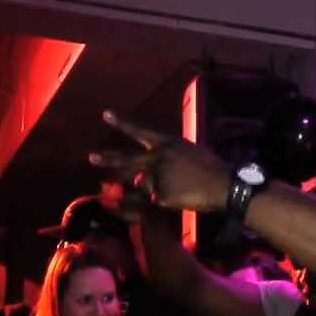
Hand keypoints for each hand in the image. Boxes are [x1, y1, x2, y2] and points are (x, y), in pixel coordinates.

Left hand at [89, 111, 230, 213]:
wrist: (224, 185)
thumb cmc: (211, 167)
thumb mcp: (188, 152)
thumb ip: (166, 159)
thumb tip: (147, 174)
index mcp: (167, 143)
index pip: (140, 131)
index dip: (122, 123)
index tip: (106, 114)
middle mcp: (158, 158)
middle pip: (127, 159)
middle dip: (107, 158)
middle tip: (91, 157)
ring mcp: (156, 177)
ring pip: (143, 185)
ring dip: (146, 187)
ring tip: (163, 187)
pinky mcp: (159, 196)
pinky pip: (156, 200)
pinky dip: (164, 201)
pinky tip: (181, 197)